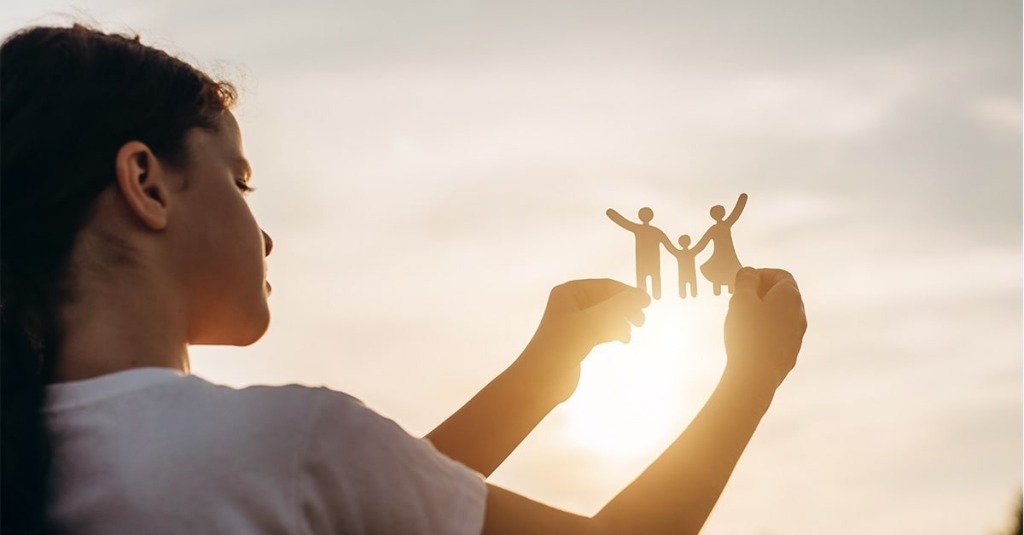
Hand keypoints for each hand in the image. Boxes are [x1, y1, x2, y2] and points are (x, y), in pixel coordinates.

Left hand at [516, 279, 650, 402]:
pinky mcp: (577, 338)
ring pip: (606, 315)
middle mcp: (571, 302)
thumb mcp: (593, 322)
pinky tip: (622, 339)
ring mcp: (574, 321)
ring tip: (628, 336)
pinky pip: (601, 328)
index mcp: (570, 292)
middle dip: (625, 309)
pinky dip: (613, 331)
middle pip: (607, 299)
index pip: (606, 286)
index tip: (647, 303)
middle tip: (640, 321)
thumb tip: (640, 296)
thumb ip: (618, 307)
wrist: (541, 380)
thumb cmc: (563, 346)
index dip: (628, 293)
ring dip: (620, 321)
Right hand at [724, 268, 806, 389]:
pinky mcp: (790, 352)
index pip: (781, 275)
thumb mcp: (741, 299)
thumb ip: (746, 281)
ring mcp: (796, 335)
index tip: (743, 282)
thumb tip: (750, 273)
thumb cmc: (748, 334)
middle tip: (739, 299)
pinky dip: (765, 330)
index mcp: (790, 296)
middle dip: (760, 293)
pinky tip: (748, 339)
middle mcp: (799, 314)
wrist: (756, 376)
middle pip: (782, 294)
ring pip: (780, 315)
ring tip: (741, 320)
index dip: (760, 274)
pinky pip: (778, 333)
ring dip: (762, 312)